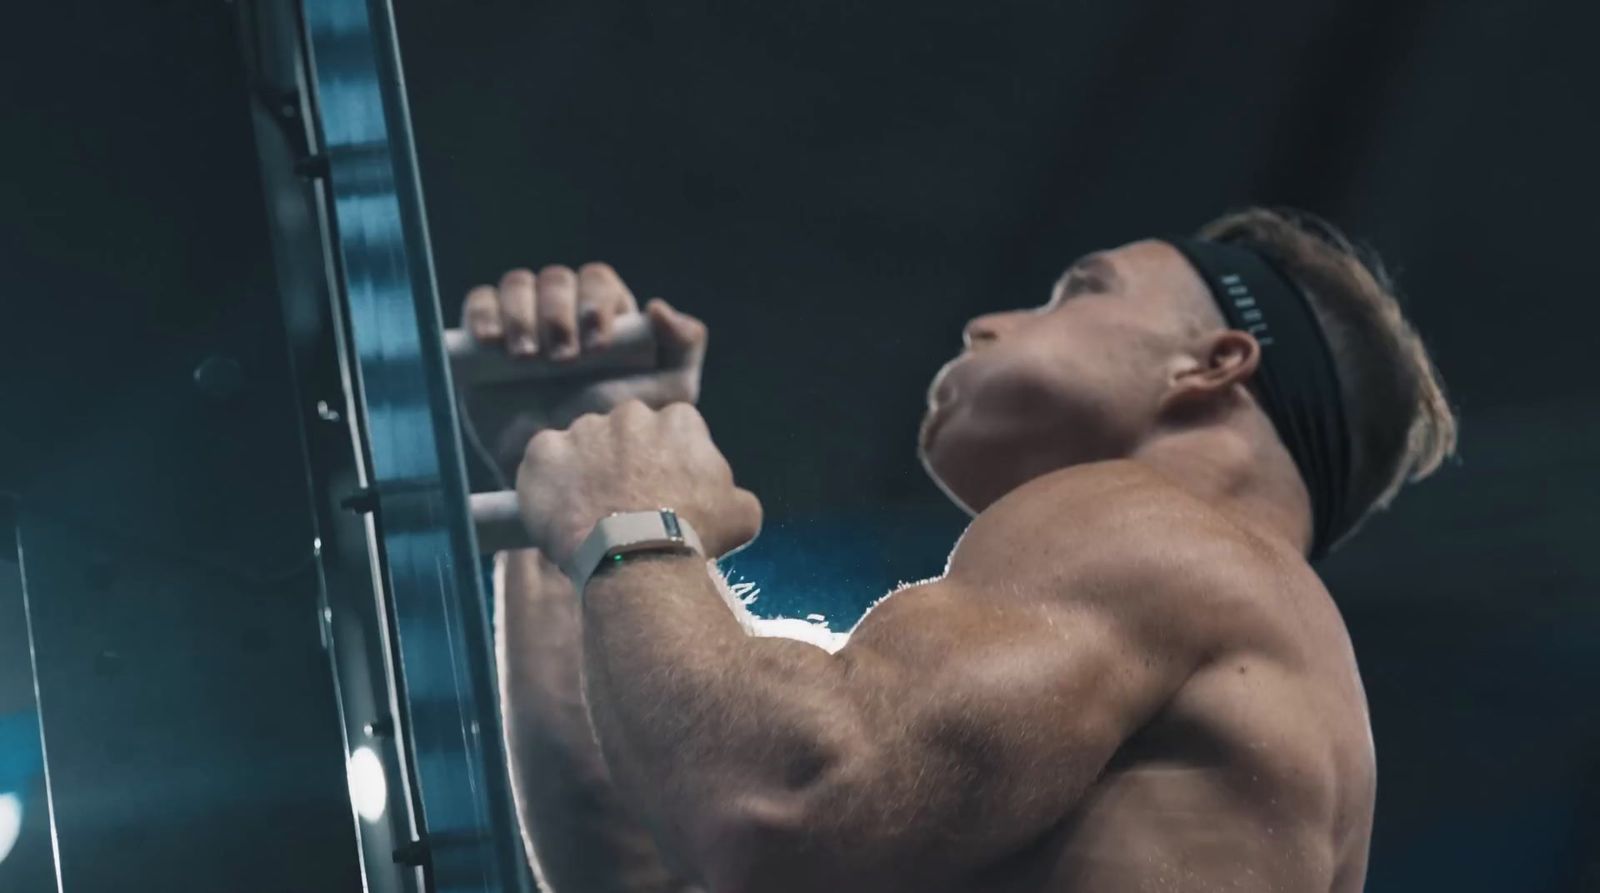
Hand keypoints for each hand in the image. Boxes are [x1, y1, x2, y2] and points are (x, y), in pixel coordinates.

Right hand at [458, 263, 707, 482]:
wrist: (563, 474)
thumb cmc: (619, 433)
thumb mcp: (669, 394)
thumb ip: (684, 346)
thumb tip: (657, 306)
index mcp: (604, 314)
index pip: (597, 281)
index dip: (595, 302)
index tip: (598, 346)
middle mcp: (563, 311)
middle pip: (556, 279)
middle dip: (558, 312)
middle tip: (562, 358)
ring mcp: (522, 321)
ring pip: (517, 284)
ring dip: (522, 314)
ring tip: (527, 358)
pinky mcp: (484, 340)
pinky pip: (479, 301)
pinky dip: (483, 312)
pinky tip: (491, 342)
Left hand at [515, 400, 762, 579]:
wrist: (639, 560)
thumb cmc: (695, 537)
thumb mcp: (741, 514)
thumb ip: (734, 493)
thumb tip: (732, 498)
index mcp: (678, 420)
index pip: (672, 431)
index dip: (667, 462)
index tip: (663, 490)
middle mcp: (629, 414)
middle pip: (625, 433)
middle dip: (624, 461)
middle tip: (625, 502)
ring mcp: (583, 430)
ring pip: (583, 445)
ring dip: (586, 470)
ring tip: (590, 513)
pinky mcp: (544, 452)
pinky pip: (543, 461)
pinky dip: (548, 482)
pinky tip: (559, 510)